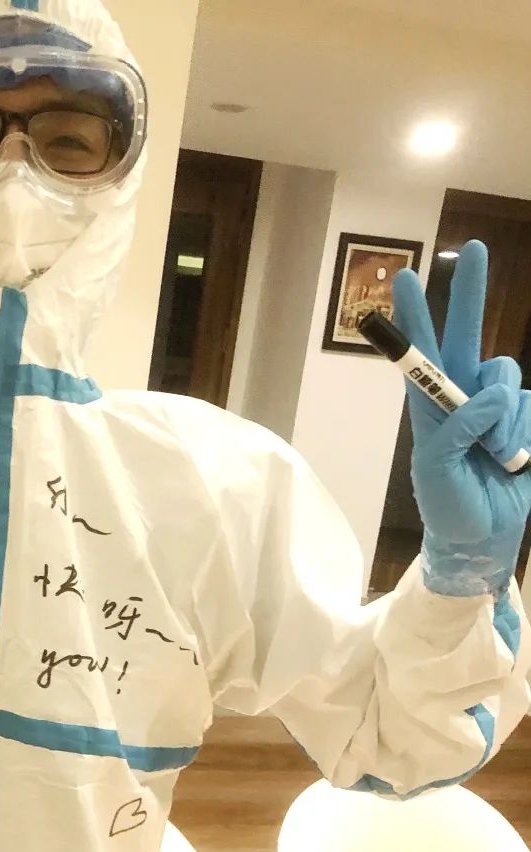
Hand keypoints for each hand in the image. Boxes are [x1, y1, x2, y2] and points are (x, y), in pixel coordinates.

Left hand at [392, 239, 530, 596]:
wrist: (485, 537)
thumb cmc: (450, 507)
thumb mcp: (438, 473)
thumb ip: (456, 431)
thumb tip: (489, 396)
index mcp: (432, 408)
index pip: (420, 357)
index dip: (411, 320)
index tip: (399, 281)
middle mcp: (463, 397)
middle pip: (466, 335)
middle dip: (469, 292)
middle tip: (472, 248)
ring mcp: (499, 406)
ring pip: (508, 380)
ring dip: (505, 424)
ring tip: (497, 457)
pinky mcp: (528, 418)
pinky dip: (525, 436)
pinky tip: (517, 459)